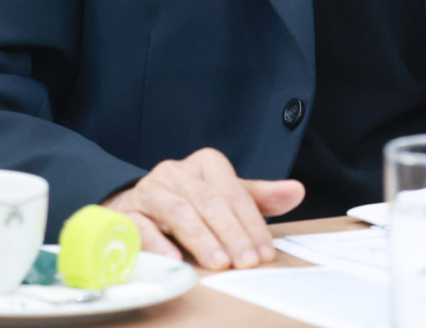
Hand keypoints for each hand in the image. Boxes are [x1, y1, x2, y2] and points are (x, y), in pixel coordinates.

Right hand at [103, 147, 304, 269]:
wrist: (138, 204)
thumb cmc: (190, 201)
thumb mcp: (226, 195)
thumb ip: (259, 197)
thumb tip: (297, 190)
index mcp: (206, 163)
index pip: (234, 193)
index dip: (251, 224)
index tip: (263, 252)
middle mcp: (177, 171)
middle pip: (209, 202)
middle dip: (231, 234)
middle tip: (245, 261)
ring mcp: (151, 189)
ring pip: (178, 211)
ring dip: (200, 238)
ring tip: (218, 262)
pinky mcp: (128, 211)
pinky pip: (142, 226)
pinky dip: (158, 243)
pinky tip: (174, 259)